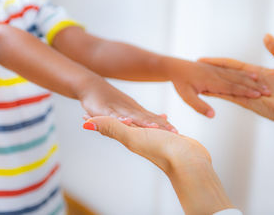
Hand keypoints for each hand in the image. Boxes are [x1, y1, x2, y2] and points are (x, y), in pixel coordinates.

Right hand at [78, 77, 176, 131]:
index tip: (179, 133)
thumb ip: (146, 114)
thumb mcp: (130, 107)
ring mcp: (116, 109)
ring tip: (154, 127)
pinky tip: (125, 121)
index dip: (165, 126)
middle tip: (174, 132)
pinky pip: (111, 115)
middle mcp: (129, 110)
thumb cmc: (111, 99)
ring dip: (143, 122)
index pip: (153, 119)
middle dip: (160, 126)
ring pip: (132, 117)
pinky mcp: (103, 110)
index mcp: (136, 111)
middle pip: (146, 119)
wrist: (89, 85)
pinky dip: (118, 118)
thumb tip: (165, 117)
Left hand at [83, 116, 233, 214]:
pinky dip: (158, 120)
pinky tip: (164, 119)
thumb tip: (85, 124)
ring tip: (133, 113)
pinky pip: (160, 126)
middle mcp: (140, 137)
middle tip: (105, 111)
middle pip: (124, 125)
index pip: (109, 125)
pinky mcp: (170, 138)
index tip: (85, 116)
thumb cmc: (161, 150)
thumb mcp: (131, 136)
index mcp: (130, 136)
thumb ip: (111, 127)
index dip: (97, 120)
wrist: (189, 162)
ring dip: (137, 118)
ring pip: (142, 125)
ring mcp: (156, 138)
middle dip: (114, 118)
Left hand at [163, 57, 269, 117]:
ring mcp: (217, 70)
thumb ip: (199, 106)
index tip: (259, 96)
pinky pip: (232, 69)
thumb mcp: (187, 96)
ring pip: (237, 74)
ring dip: (250, 79)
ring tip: (262, 82)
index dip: (246, 92)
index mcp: (212, 82)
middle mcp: (217, 74)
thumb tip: (212, 115)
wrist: (174, 66)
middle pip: (238, 81)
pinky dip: (243, 73)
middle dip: (253, 86)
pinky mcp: (216, 67)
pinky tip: (251, 75)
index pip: (232, 88)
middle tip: (268, 91)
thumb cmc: (180, 83)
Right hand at [200, 34, 273, 127]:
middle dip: (210, 70)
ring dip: (210, 82)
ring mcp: (246, 93)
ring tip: (196, 78)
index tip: (205, 59)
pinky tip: (204, 90)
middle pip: (224, 74)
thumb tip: (266, 36)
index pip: (232, 66)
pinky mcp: (247, 102)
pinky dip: (216, 92)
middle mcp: (248, 83)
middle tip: (196, 67)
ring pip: (223, 85)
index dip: (218, 62)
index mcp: (257, 73)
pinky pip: (229, 95)